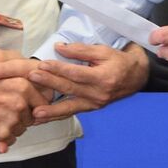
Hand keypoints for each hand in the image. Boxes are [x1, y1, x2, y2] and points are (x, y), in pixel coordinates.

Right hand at [0, 50, 47, 152]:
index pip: (42, 102)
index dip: (33, 104)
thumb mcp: (0, 56)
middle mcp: (20, 104)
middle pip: (32, 117)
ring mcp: (11, 120)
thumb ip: (21, 63)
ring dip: (12, 126)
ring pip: (20, 129)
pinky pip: (9, 140)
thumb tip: (37, 73)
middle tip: (5, 108)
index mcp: (24, 86)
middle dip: (22, 115)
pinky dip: (2, 137)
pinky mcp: (0, 133)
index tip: (24, 103)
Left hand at [18, 42, 149, 121]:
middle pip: (70, 89)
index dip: (58, 69)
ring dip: (51, 110)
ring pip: (70, 107)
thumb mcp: (103, 51)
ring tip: (35, 113)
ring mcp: (95, 104)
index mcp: (103, 78)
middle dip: (50, 83)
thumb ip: (81, 50)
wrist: (136, 77)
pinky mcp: (92, 109)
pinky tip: (43, 119)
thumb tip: (59, 48)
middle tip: (32, 78)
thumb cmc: (118, 61)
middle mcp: (99, 94)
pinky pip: (72, 112)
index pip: (76, 73)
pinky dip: (57, 116)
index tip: (42, 64)